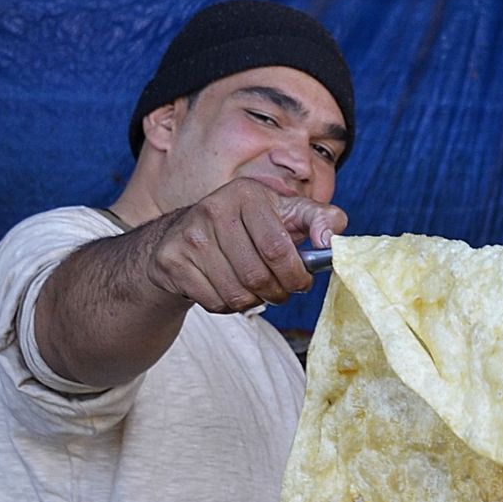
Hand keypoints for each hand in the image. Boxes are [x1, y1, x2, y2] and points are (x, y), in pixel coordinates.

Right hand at [144, 177, 347, 312]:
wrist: (186, 233)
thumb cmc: (250, 226)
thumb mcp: (290, 213)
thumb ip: (322, 220)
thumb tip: (330, 241)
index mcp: (247, 195)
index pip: (278, 250)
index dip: (296, 276)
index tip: (301, 282)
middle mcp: (214, 209)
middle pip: (258, 277)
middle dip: (277, 293)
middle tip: (280, 290)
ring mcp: (189, 235)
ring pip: (237, 294)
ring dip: (253, 301)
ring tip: (254, 287)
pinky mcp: (172, 260)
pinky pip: (214, 302)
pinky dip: (228, 306)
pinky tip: (228, 287)